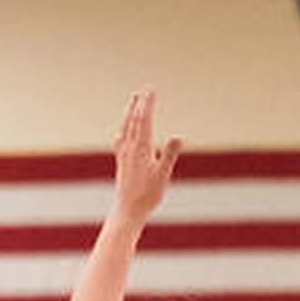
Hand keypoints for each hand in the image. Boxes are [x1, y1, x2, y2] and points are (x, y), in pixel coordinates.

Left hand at [112, 89, 180, 227]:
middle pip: (134, 120)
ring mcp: (124, 154)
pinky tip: (122, 131)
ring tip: (133, 102)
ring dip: (130, 113)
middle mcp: (130, 147)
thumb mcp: (163, 175)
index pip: (144, 119)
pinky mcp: (122, 162)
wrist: (128, 210)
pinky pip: (121, 139)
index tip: (150, 90)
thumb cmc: (147, 195)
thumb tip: (178, 137)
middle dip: (139, 104)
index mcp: (141, 147)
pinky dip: (124, 129)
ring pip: (126, 128)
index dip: (147, 104)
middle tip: (143, 91)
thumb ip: (169, 154)